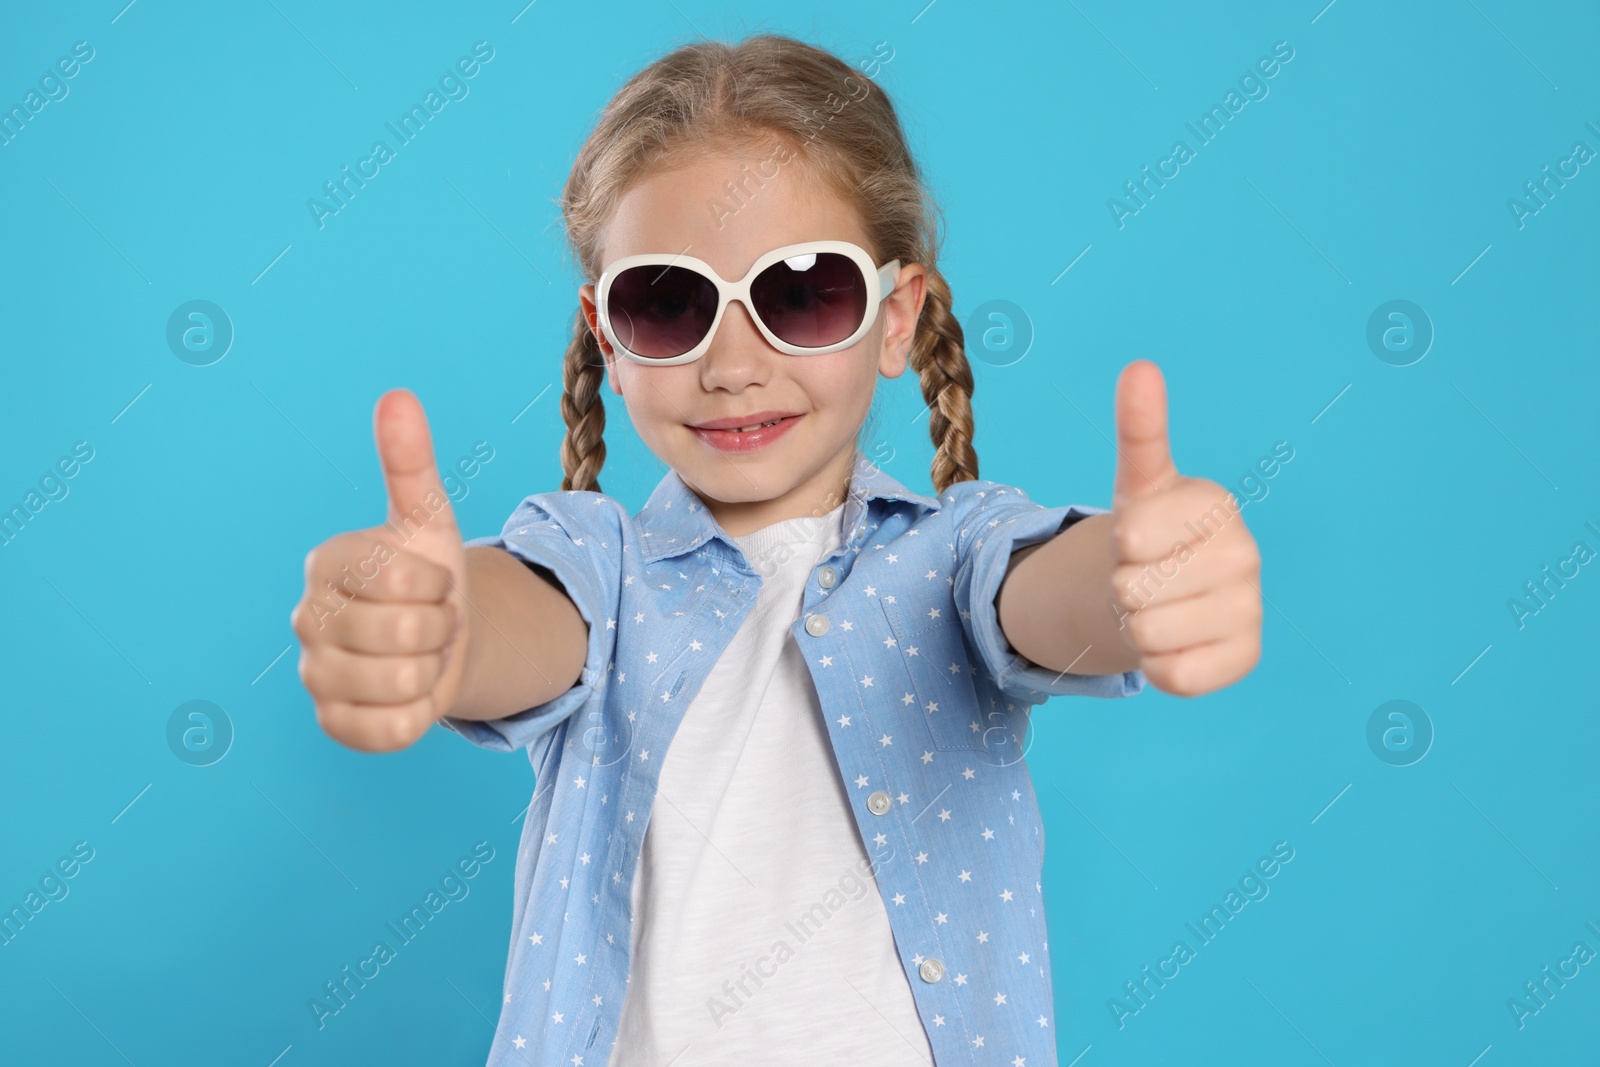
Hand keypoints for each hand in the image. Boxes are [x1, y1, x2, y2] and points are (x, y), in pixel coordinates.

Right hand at [290, 390, 471, 750]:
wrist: (440, 639)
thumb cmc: (429, 573)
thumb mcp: (428, 518)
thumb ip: (409, 461)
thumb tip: (397, 397)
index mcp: (328, 562)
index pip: (404, 581)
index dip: (440, 587)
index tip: (434, 583)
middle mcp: (308, 618)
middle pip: (404, 637)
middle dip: (441, 630)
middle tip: (432, 621)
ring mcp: (314, 674)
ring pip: (401, 685)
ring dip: (433, 671)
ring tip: (422, 653)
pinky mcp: (333, 724)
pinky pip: (391, 731)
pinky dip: (418, 714)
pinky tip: (411, 692)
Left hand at [1107, 360, 1261, 696]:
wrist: (1165, 593)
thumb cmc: (1149, 536)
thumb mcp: (1137, 484)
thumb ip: (1139, 428)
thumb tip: (1140, 367)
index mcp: (1215, 506)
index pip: (1128, 537)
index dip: (1116, 545)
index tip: (1136, 539)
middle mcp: (1244, 556)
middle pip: (1132, 590)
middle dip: (1122, 588)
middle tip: (1145, 577)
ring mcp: (1249, 609)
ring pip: (1148, 634)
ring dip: (1136, 627)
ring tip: (1159, 607)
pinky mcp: (1245, 659)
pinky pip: (1174, 675)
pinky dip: (1159, 665)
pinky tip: (1177, 641)